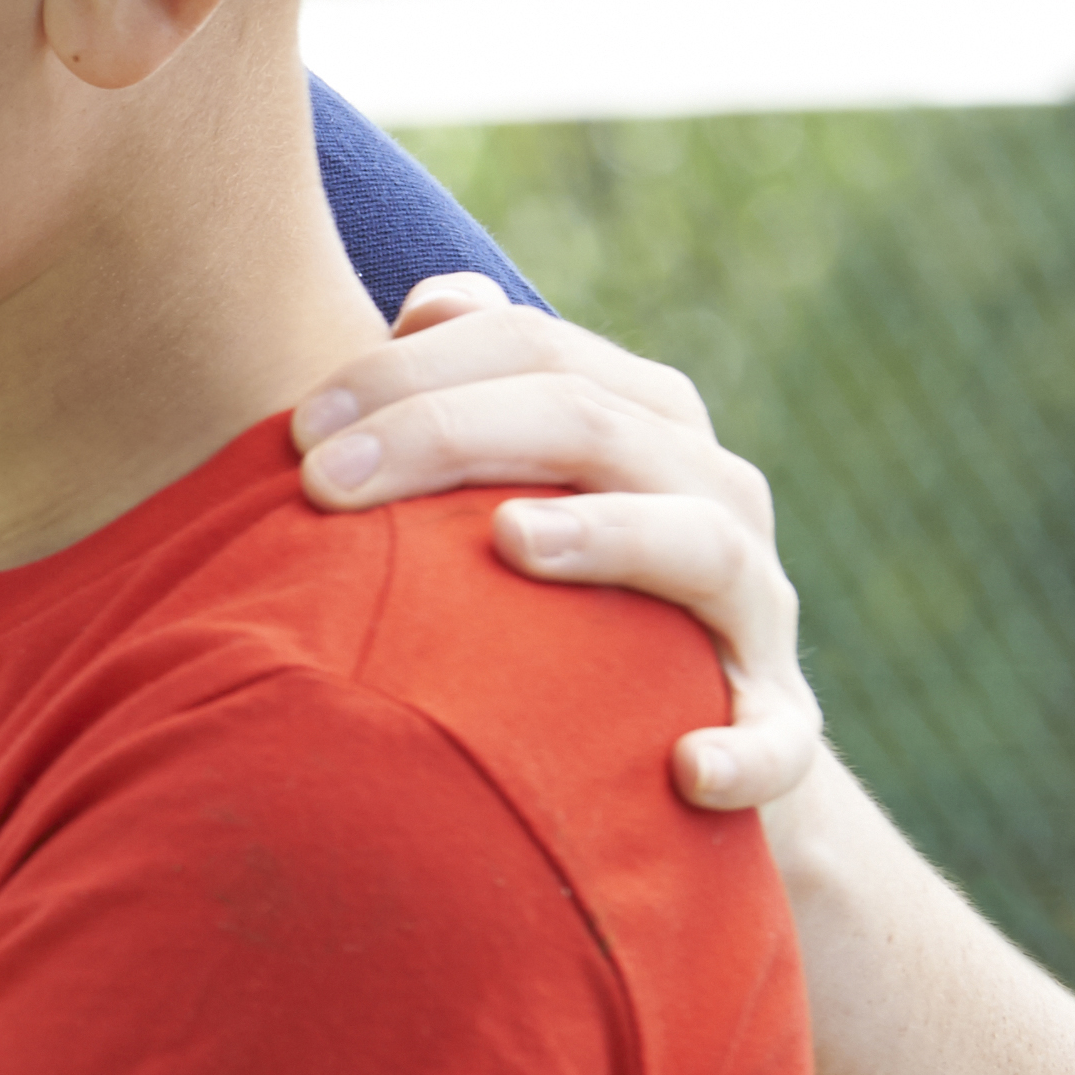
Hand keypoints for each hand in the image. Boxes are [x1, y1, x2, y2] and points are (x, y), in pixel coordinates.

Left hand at [291, 276, 820, 815]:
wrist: (665, 741)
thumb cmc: (556, 590)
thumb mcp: (518, 478)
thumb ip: (470, 389)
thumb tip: (430, 303)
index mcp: (642, 420)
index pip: (531, 347)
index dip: (410, 371)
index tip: (296, 427)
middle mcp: (710, 493)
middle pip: (593, 424)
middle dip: (450, 434)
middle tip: (323, 484)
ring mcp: (752, 608)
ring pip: (703, 543)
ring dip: (612, 536)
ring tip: (511, 540)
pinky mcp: (776, 723)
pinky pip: (778, 740)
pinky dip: (745, 751)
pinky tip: (686, 771)